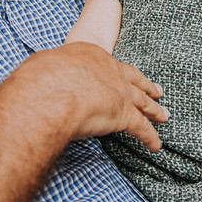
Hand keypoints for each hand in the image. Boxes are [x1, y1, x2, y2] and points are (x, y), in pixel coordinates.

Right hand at [3, 42, 167, 149]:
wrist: (55, 90)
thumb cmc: (42, 77)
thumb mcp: (44, 66)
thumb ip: (48, 73)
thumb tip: (37, 80)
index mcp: (91, 56)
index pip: (109, 64)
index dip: (118, 71)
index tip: (124, 75)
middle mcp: (111, 71)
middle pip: (134, 80)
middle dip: (146, 87)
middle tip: (158, 91)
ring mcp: (121, 93)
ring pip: (143, 103)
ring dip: (154, 110)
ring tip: (164, 115)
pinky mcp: (124, 116)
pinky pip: (142, 128)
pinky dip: (150, 137)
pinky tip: (156, 145)